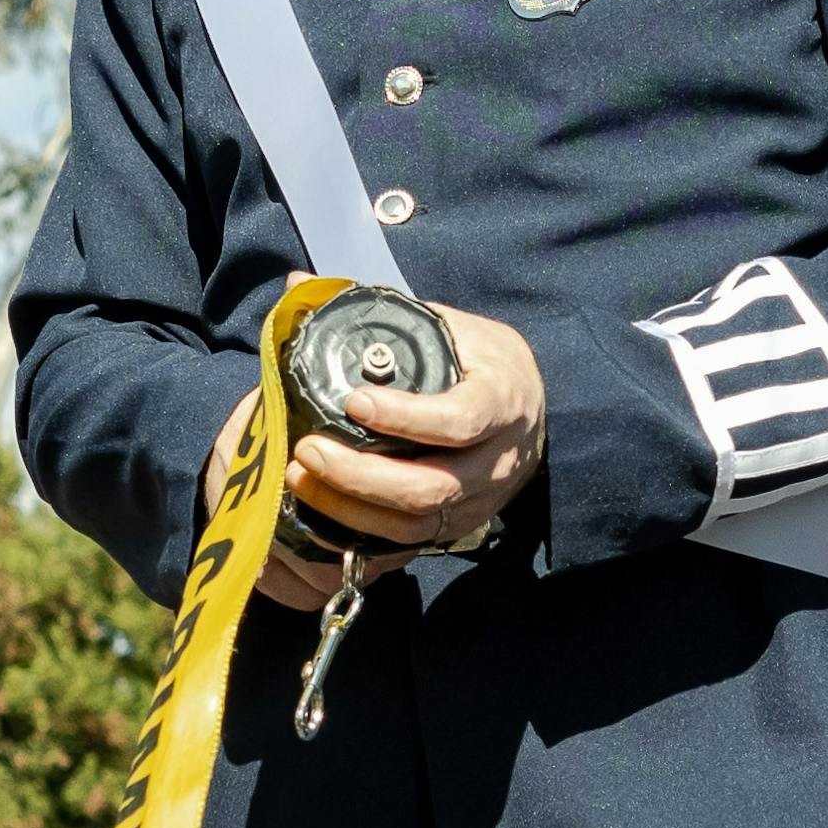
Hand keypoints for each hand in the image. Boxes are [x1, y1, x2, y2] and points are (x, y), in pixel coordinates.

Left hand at [284, 307, 545, 569]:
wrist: (528, 407)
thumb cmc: (479, 360)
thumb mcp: (448, 326)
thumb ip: (382, 311)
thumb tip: (299, 286)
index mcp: (503, 401)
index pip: (460, 421)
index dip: (407, 418)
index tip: (354, 401)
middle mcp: (498, 460)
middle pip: (430, 487)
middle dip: (360, 475)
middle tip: (307, 450)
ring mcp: (480, 499)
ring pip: (415, 521)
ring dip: (351, 506)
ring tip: (302, 477)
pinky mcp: (458, 524)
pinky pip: (408, 541)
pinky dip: (361, 529)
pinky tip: (322, 508)